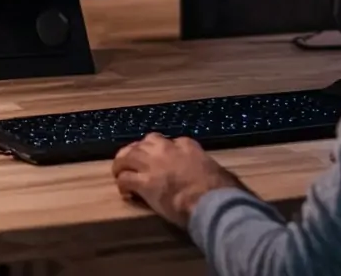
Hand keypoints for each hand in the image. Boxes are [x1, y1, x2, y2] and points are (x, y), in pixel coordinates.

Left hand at [112, 133, 244, 228]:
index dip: (160, 151)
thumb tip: (209, 176)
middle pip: (143, 143)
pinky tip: (125, 193)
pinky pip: (125, 179)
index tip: (158, 160)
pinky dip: (122, 185)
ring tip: (120, 173)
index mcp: (186, 144)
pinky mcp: (144, 182)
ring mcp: (153, 164)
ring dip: (122, 165)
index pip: (168, 141)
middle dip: (136, 151)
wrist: (211, 200)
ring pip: (127, 156)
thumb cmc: (220, 188)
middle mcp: (166, 148)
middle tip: (131, 161)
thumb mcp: (215, 168)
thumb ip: (205, 167)